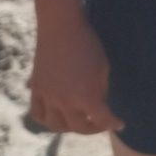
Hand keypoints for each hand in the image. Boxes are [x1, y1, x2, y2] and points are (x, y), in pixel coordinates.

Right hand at [28, 15, 124, 134]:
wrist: (61, 27)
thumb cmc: (88, 43)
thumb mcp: (103, 67)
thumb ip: (101, 90)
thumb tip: (99, 103)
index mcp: (86, 97)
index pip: (102, 120)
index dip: (113, 123)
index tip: (119, 124)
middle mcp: (66, 103)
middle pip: (79, 127)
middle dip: (93, 128)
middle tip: (100, 124)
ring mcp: (48, 98)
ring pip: (56, 126)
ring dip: (69, 128)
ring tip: (78, 122)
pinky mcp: (36, 90)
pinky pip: (38, 114)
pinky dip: (47, 120)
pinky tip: (55, 116)